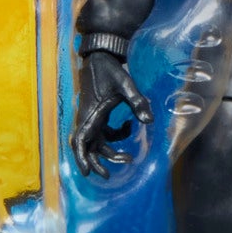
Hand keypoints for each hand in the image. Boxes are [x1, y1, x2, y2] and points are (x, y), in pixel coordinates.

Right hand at [70, 50, 151, 177]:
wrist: (101, 56)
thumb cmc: (110, 70)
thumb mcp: (126, 84)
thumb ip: (137, 102)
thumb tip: (149, 121)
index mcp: (92, 114)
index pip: (81, 141)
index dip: (82, 158)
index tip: (88, 173)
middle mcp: (88, 118)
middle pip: (87, 147)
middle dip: (97, 162)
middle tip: (109, 175)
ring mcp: (92, 116)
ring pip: (96, 141)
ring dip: (109, 151)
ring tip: (128, 158)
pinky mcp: (97, 113)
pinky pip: (103, 132)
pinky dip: (115, 135)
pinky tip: (130, 127)